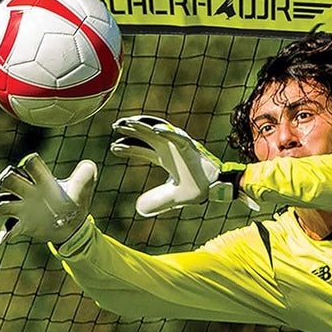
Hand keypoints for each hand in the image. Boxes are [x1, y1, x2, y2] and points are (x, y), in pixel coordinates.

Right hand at [0, 154, 97, 245]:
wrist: (72, 224)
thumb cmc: (73, 201)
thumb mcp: (82, 189)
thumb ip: (85, 175)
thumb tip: (90, 165)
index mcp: (41, 179)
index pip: (30, 165)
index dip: (29, 163)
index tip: (30, 164)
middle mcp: (28, 191)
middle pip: (10, 179)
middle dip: (6, 178)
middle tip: (5, 180)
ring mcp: (23, 208)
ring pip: (2, 202)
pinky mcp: (22, 224)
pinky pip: (9, 228)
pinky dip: (4, 233)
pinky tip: (2, 240)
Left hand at [109, 115, 252, 216]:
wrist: (218, 189)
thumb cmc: (198, 189)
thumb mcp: (172, 198)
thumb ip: (156, 201)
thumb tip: (138, 209)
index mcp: (166, 157)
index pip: (142, 148)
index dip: (128, 147)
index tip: (113, 148)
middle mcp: (170, 148)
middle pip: (146, 134)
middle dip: (130, 130)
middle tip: (114, 127)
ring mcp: (180, 145)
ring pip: (158, 130)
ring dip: (143, 125)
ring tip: (127, 122)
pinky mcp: (190, 145)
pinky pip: (177, 136)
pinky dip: (166, 132)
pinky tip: (153, 130)